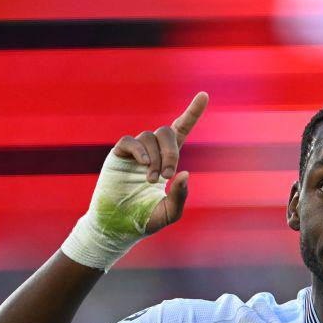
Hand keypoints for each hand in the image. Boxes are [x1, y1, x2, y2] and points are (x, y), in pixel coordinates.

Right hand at [111, 91, 208, 232]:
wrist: (118, 228)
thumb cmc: (145, 219)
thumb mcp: (169, 212)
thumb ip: (180, 196)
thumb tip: (185, 173)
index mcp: (167, 160)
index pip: (181, 130)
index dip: (192, 112)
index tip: (204, 95)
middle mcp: (152, 152)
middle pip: (165, 132)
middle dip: (171, 152)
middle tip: (168, 175)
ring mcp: (134, 153)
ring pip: (149, 137)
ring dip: (155, 158)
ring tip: (151, 180)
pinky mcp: (118, 155)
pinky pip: (129, 141)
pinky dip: (139, 150)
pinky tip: (144, 165)